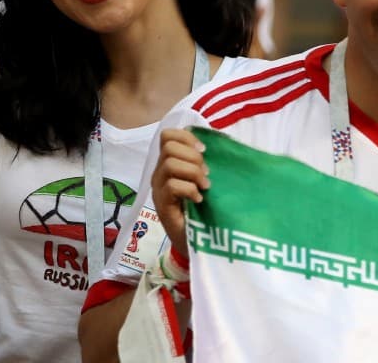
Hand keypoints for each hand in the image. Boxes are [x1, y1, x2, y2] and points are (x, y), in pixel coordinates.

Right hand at [150, 128, 210, 256]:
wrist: (199, 242)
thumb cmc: (204, 208)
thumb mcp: (205, 180)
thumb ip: (205, 162)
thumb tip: (218, 142)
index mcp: (170, 164)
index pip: (168, 135)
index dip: (186, 137)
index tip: (205, 150)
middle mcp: (160, 174)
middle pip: (168, 146)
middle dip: (193, 155)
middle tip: (206, 173)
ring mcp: (159, 189)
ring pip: (170, 164)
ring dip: (193, 172)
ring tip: (205, 186)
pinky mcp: (162, 205)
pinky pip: (172, 186)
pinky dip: (190, 189)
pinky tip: (199, 199)